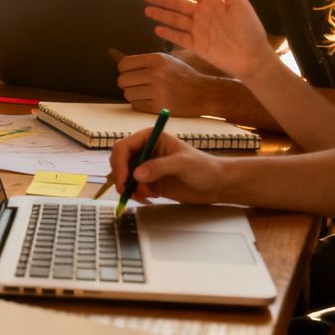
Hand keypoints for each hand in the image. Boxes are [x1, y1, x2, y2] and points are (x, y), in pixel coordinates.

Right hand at [108, 130, 228, 204]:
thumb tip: (136, 175)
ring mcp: (146, 166)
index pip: (123, 147)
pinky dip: (137, 195)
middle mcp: (145, 150)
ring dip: (130, 188)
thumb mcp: (182, 164)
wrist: (216, 185)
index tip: (124, 181)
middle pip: (119, 161)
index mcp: (150, 138)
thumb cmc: (203, 168)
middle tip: (128, 192)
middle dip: (122, 178)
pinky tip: (152, 197)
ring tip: (147, 196)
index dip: (120, 164)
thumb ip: (158, 167)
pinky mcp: (149, 181)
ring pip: (124, 176)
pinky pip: (133, 188)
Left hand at [115, 52, 218, 116]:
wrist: (204, 93)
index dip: (123, 70)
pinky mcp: (160, 106)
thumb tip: (113, 56)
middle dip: (126, 84)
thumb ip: (143, 61)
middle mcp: (156, 73)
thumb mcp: (166, 61)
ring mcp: (158, 91)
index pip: (124, 64)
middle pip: (122, 80)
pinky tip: (149, 100)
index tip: (129, 73)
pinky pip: (136, 106)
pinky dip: (139, 104)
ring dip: (133, 95)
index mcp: (157, 59)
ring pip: (128, 94)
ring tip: (144, 93)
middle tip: (135, 85)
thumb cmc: (183, 76)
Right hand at [144, 0, 280, 79]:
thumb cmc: (249, 29)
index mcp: (213, 2)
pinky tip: (157, 29)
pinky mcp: (197, 45)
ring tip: (147, 10)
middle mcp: (203, 14)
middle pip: (179, 4)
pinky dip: (169, 33)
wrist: (253, 58)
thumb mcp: (239, 5)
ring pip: (176, 20)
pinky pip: (179, 37)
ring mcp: (199, 30)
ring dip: (162, 14)